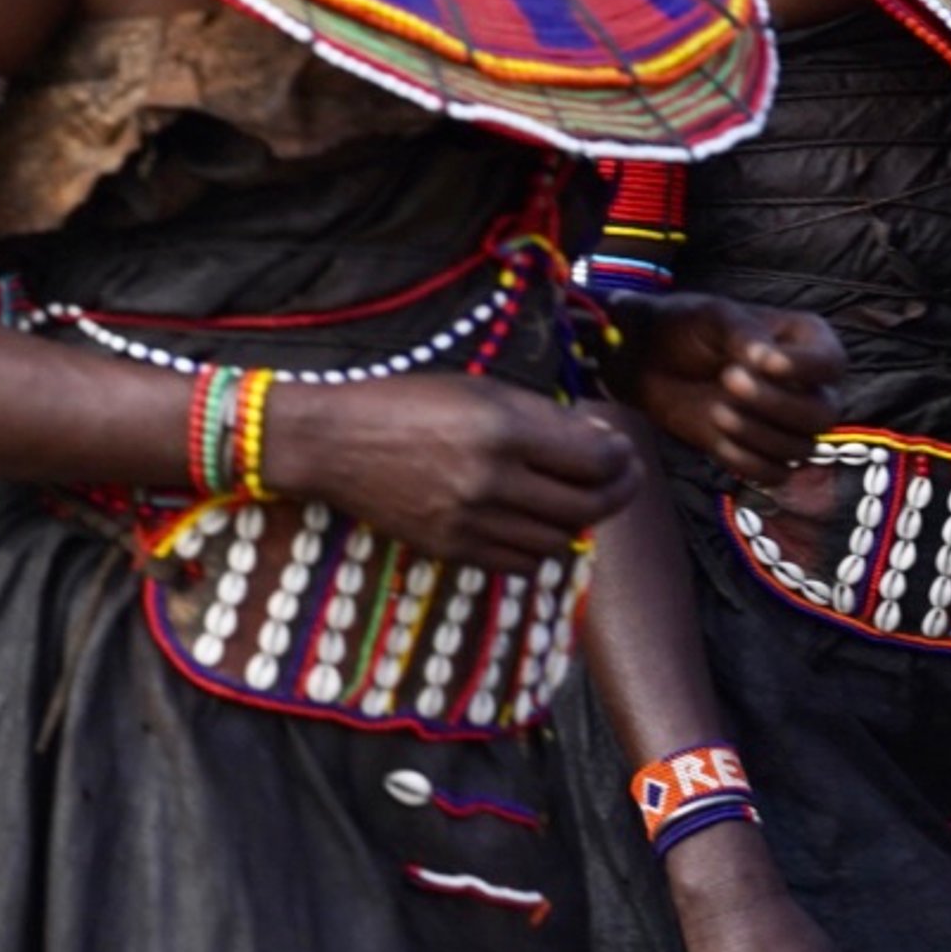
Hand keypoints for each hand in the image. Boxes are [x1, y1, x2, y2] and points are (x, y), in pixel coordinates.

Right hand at [261, 375, 638, 572]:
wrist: (330, 442)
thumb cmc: (403, 402)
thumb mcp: (476, 388)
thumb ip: (542, 415)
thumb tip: (602, 439)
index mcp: (501, 428)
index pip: (596, 459)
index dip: (620, 457)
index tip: (620, 450)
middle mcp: (491, 479)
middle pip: (588, 505)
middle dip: (616, 491)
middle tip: (618, 478)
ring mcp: (471, 521)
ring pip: (558, 539)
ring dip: (575, 520)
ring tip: (569, 498)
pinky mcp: (452, 550)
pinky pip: (521, 563)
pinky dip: (537, 546)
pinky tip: (530, 523)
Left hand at [611, 295, 842, 488]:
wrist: (645, 360)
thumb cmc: (685, 327)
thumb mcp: (712, 316)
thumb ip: (743, 332)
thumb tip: (764, 357)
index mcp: (805, 342)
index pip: (831, 363)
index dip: (803, 368)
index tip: (761, 361)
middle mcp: (807, 386)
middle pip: (823, 415)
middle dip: (776, 404)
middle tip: (729, 380)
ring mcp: (786, 423)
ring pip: (800, 448)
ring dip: (756, 433)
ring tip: (715, 410)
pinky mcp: (760, 451)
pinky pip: (773, 474)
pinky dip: (744, 460)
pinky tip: (715, 436)